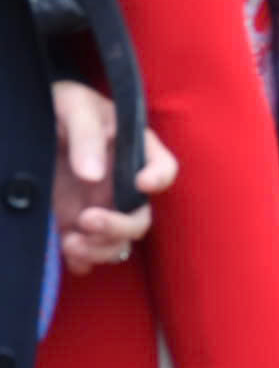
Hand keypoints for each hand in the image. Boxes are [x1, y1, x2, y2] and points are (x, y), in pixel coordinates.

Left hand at [52, 80, 174, 272]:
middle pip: (140, 219)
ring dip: (100, 250)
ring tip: (69, 243)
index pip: (164, 169)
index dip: (158, 178)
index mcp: (134, 151)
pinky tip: (64, 252)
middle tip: (87, 219)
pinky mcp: (74, 227)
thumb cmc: (60, 106)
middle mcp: (122, 186)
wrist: (26, 125)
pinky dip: (81, 261)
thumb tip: (93, 174)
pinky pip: (88, 256)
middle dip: (118, 227)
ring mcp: (100, 208)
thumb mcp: (73, 105)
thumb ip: (87, 134)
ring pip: (118, 244)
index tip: (140, 183)